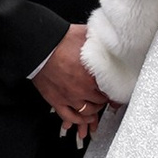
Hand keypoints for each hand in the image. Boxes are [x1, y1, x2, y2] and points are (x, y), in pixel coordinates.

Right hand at [33, 24, 105, 140]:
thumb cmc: (60, 40)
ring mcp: (70, 97)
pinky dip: (79, 121)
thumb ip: (100, 43)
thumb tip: (110, 41)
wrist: (39, 47)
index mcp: (93, 75)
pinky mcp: (57, 101)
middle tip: (107, 97)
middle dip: (105, 100)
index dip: (116, 91)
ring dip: (95, 111)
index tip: (118, 91)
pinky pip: (70, 117)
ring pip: (88, 112)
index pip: (112, 89)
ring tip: (97, 107)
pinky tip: (84, 119)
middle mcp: (83, 89)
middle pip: (101, 101)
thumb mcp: (87, 37)